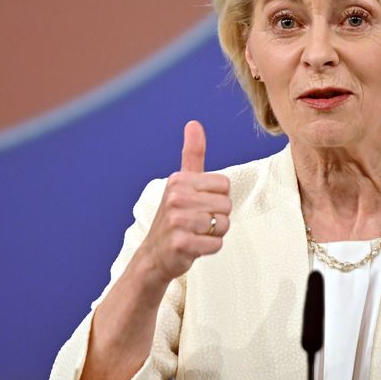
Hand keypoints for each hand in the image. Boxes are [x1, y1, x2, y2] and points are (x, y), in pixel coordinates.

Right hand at [132, 121, 231, 286]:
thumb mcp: (181, 183)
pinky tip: (194, 246)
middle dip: (217, 217)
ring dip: (214, 233)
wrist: (154, 255)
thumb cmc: (174, 217)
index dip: (218, 198)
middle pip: (226, 205)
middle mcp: (175, 197)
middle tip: (197, 223)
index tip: (200, 205)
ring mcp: (176, 221)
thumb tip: (194, 123)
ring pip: (223, 224)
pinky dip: (210, 248)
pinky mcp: (181, 243)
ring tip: (195, 234)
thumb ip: (192, 154)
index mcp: (178, 180)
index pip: (225, 185)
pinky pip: (216, 244)